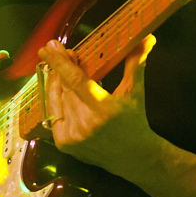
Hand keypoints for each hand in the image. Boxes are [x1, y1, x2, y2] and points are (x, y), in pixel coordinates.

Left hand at [38, 36, 160, 179]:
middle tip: (62, 51)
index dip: (60, 62)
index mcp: (104, 109)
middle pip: (65, 87)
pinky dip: (55, 98)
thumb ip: (136, 63)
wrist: (133, 159)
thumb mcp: (135, 92)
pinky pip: (53, 112)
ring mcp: (72, 135)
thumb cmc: (134, 122)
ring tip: (61, 68)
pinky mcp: (64, 143)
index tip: (48, 46)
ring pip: (57, 98)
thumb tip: (147, 37)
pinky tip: (60, 88)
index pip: (75, 80)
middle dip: (61, 67)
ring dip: (56, 81)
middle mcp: (86, 123)